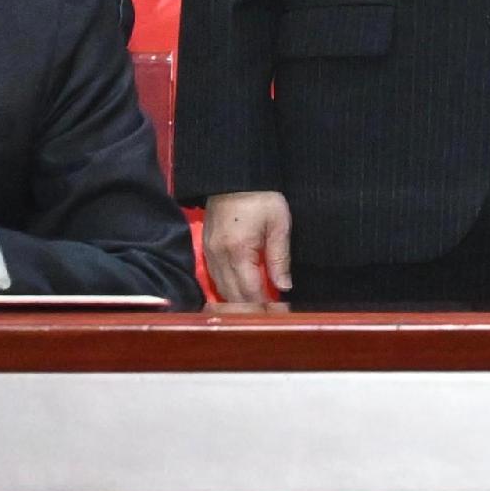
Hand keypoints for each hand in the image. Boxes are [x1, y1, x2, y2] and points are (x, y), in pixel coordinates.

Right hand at [201, 191, 293, 307]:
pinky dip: (230, 290)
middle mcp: (219, 257)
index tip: (280, 314)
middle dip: (253, 310)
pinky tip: (244, 292)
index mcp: (238, 251)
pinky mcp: (206, 249)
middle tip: (272, 316)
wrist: (234, 174)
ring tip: (261, 308)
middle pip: (234, 297)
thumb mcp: (278, 223)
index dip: (266, 307)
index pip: (251, 292)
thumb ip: (280, 257)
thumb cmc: (261, 196)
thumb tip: (284, 287)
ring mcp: (209, 253)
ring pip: (222, 291)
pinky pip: (216, 278)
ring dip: (241, 302)